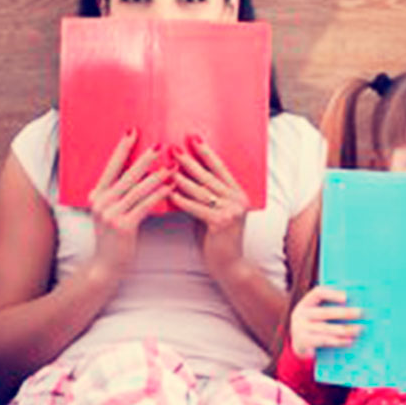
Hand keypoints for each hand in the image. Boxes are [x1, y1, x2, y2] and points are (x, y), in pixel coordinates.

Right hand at [87, 129, 173, 274]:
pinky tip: (171, 187)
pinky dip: (159, 195)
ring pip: (138, 189)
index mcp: (96, 195)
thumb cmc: (113, 239)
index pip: (111, 167)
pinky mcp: (123, 226)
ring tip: (172, 165)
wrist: (105, 267)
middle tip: (160, 144)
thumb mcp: (108, 213)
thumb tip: (134, 174)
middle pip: (127, 174)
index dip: (122, 149)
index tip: (133, 132)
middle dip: (145, 158)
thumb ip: (116, 195)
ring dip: (157, 175)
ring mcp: (110, 214)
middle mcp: (101, 202)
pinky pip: (145, 205)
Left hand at [169, 135, 250, 278]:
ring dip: (183, 177)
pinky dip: (183, 200)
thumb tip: (183, 178)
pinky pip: (198, 208)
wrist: (229, 266)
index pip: (220, 168)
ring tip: (167, 167)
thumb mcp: (213, 213)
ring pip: (202, 190)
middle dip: (190, 161)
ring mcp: (231, 211)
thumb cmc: (217, 240)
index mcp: (238, 194)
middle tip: (174, 148)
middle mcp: (237, 199)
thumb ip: (205, 197)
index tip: (193, 138)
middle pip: (209, 176)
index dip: (206, 153)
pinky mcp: (221, 223)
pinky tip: (170, 192)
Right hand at [289, 286, 362, 358]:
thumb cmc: (313, 325)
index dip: (332, 293)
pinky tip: (350, 341)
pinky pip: (325, 340)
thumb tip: (354, 303)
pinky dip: (339, 341)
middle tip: (361, 313)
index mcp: (306, 303)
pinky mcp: (305, 342)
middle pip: (325, 312)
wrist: (297, 345)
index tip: (347, 296)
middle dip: (345, 313)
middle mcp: (301, 314)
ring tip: (360, 329)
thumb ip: (328, 307)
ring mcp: (301, 328)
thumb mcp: (315, 313)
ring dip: (346, 329)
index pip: (318, 293)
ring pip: (327, 328)